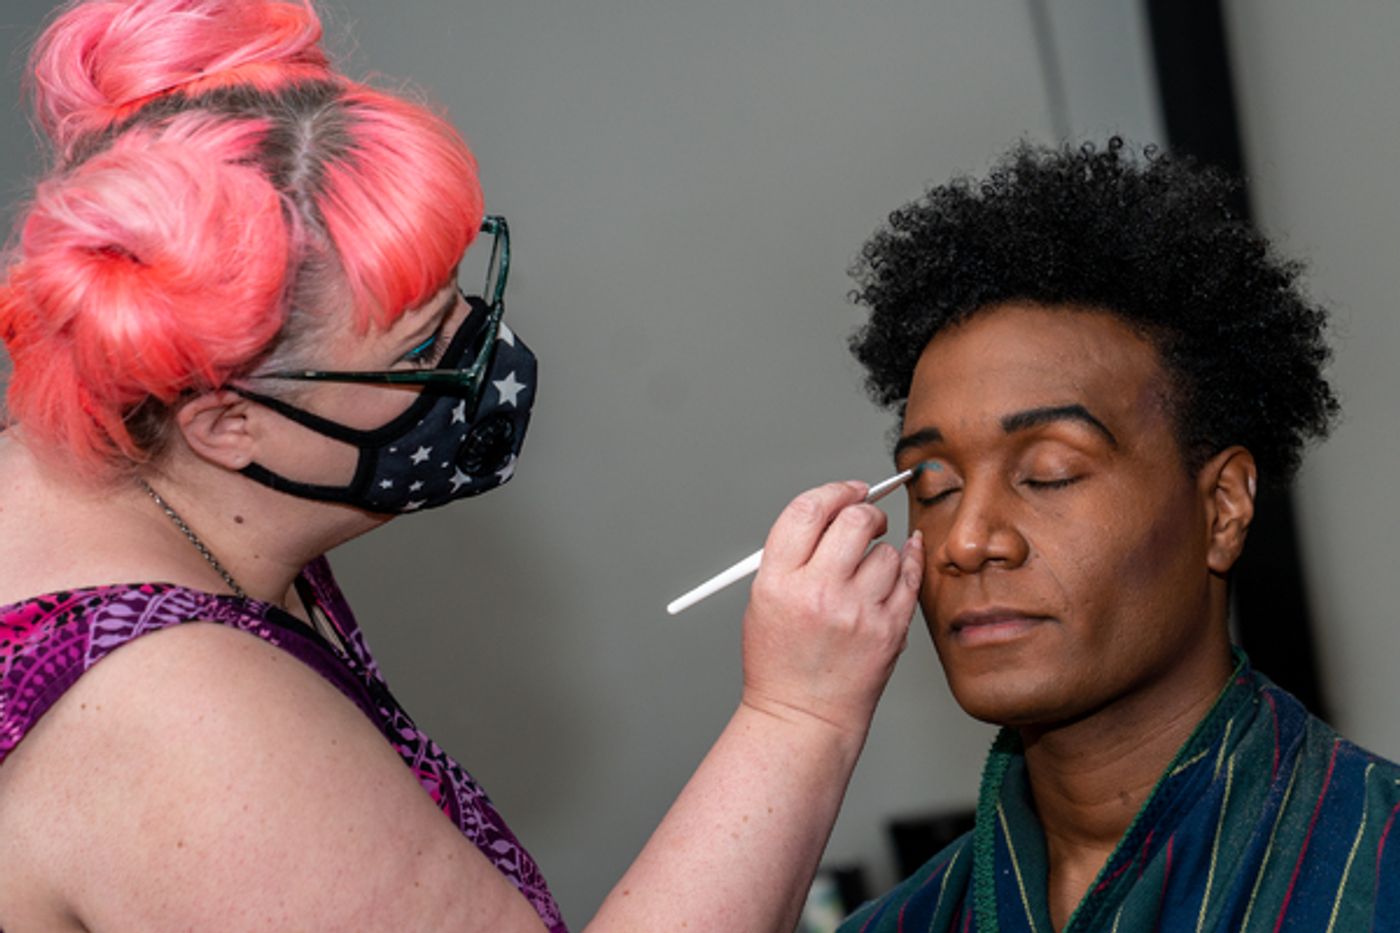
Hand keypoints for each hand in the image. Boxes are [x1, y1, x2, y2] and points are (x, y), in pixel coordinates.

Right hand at [740, 480, 922, 739]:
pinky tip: (902, 558)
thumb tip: (832, 510)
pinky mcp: (889, 630)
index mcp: (778, 581)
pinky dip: (908, 561)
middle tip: (867, 519)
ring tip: (866, 573)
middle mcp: (818, 592)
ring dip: (880, 551)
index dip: (833, 491)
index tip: (848, 490)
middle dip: (865, 511)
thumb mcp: (763, 600)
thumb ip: (792, 554)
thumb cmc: (780, 661)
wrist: (803, 716)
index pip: (808, 510)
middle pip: (854, 519)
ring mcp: (857, 612)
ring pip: (887, 549)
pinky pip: (910, 576)